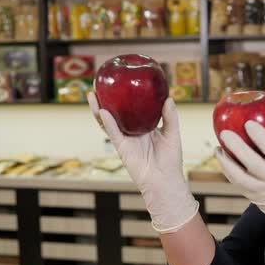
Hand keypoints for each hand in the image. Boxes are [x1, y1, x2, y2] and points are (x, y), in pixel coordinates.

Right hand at [88, 92, 197, 232]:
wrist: (164, 180)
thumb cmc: (170, 159)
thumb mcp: (172, 133)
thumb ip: (170, 117)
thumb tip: (168, 99)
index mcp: (144, 127)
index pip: (132, 109)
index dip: (125, 98)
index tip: (122, 84)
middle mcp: (132, 131)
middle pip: (116, 113)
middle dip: (106, 101)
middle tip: (100, 86)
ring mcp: (125, 139)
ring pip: (108, 122)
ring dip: (99, 109)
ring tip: (92, 95)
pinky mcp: (122, 148)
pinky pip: (113, 133)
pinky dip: (108, 123)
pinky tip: (102, 111)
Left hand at [216, 121, 264, 264]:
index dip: (260, 137)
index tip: (248, 123)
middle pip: (253, 164)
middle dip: (237, 147)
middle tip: (225, 133)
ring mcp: (263, 192)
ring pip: (240, 177)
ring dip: (226, 161)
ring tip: (218, 147)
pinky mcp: (254, 199)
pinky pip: (237, 183)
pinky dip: (228, 170)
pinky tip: (223, 159)